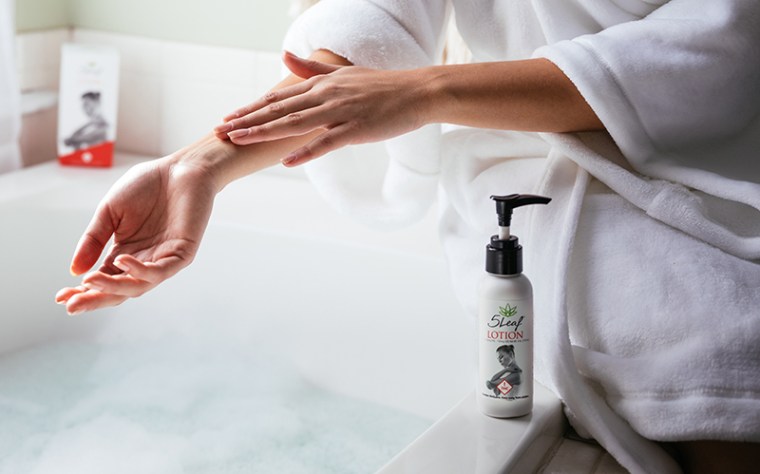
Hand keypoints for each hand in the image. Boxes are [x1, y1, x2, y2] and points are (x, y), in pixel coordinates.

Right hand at [55, 156, 216, 314]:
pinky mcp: (182, 254)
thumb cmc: (147, 187)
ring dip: (114, 286)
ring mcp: (163, 259)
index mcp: (124, 253)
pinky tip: (121, 261)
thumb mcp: (110, 212)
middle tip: (71, 305)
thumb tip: (74, 271)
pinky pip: (161, 270)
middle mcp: (143, 261)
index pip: (102, 280)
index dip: (82, 291)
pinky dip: (140, 270)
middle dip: (95, 298)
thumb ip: (94, 240)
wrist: (179, 169)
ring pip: (139, 285)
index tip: (59, 297)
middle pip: (119, 290)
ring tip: (90, 282)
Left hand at [214, 51, 430, 165]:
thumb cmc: (381, 85)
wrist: (416, 92)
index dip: (251, 109)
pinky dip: (306, 151)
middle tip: (221, 130)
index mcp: (321, 84)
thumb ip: (312, 68)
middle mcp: (325, 95)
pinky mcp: (355, 128)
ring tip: (240, 140)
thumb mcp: (343, 73)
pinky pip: (326, 142)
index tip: (228, 118)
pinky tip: (287, 161)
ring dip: (264, 132)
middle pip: (278, 110)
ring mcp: (340, 111)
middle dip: (247, 120)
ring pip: (294, 123)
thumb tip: (285, 56)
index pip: (278, 98)